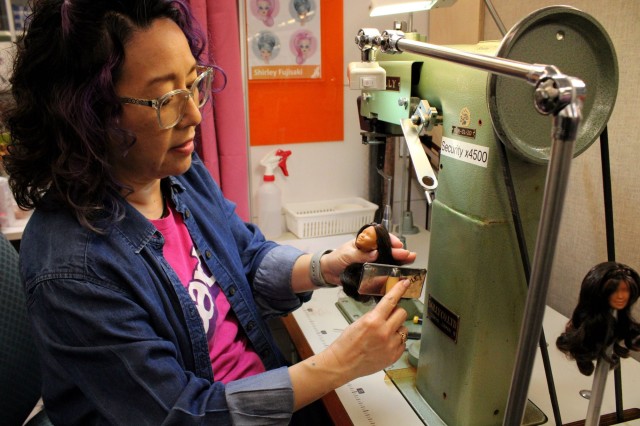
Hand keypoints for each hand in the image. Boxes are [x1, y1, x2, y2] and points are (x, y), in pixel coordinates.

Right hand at [288, 279, 410, 409]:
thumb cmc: (347, 343)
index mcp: (373, 321)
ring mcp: (391, 345)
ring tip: (384, 334)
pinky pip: (402, 342)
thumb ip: (376, 315)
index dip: (399, 289)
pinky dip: (396, 341)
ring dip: (397, 328)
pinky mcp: (394, 356)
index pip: (391, 300)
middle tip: (388, 317)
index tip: (405, 283)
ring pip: (404, 329)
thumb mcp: (359, 322)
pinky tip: (385, 344)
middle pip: (402, 313)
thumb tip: (388, 310)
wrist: (343, 363)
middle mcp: (384, 332)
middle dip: (396, 312)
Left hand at [321, 233, 416, 284]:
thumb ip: (359, 254)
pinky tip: (400, 272)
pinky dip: (391, 271)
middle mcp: (370, 250)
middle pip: (388, 249)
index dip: (391, 241)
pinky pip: (383, 270)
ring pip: (388, 259)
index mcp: (365, 241)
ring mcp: (372, 260)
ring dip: (399, 260)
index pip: (381, 238)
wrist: (329, 272)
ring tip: (409, 261)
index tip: (398, 245)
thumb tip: (374, 254)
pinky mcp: (371, 271)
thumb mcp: (346, 255)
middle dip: (399, 251)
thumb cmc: (336, 259)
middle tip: (408, 255)